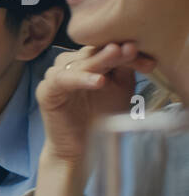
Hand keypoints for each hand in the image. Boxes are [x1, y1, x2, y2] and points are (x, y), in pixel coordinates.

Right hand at [34, 43, 155, 195]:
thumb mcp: (121, 89)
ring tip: (117, 56)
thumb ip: (124, 68)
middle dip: (115, 52)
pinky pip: (62, 79)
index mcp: (86, 61)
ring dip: (98, 60)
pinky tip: (98, 81)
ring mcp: (56, 76)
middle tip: (133, 50)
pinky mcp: (46, 91)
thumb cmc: (101, 118)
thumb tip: (131, 47)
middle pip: (91, 51)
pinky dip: (80, 78)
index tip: (148, 62)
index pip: (104, 47)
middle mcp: (69, 65)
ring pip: (77, 62)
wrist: (83, 148)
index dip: (125, 50)